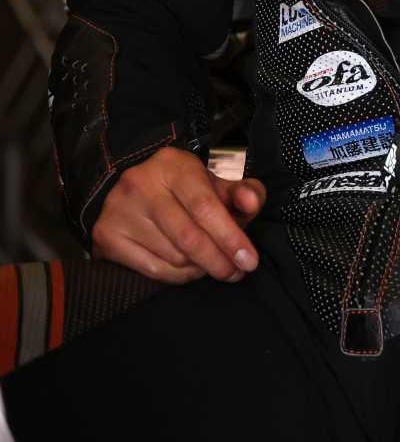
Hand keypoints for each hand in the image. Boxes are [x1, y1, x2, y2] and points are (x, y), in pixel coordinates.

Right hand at [91, 145, 265, 284]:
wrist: (135, 189)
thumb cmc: (185, 189)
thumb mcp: (216, 184)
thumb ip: (243, 192)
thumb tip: (252, 204)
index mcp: (172, 165)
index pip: (205, 206)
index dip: (230, 237)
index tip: (249, 260)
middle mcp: (140, 184)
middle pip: (188, 236)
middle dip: (218, 260)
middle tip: (237, 273)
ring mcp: (119, 210)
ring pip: (173, 257)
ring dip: (200, 268)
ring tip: (213, 263)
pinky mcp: (106, 235)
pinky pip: (152, 270)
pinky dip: (178, 276)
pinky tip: (190, 270)